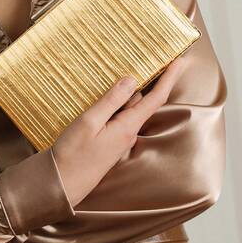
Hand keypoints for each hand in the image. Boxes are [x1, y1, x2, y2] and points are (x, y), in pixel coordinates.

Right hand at [52, 57, 184, 207]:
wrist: (62, 185)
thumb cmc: (73, 154)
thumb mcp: (90, 121)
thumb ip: (112, 100)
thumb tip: (132, 80)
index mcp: (127, 127)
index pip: (156, 98)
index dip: (169, 78)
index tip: (179, 60)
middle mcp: (128, 132)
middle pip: (142, 100)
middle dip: (147, 81)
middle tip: (147, 57)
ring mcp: (119, 138)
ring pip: (128, 107)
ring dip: (127, 91)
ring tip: (118, 71)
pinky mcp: (109, 141)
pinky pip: (118, 116)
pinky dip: (116, 103)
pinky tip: (105, 95)